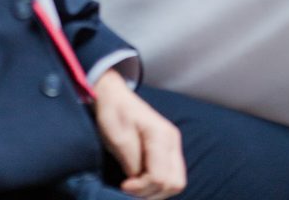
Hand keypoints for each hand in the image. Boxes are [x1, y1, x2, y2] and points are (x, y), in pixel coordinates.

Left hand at [93, 70, 185, 199]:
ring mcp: (174, 145)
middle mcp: (173, 141)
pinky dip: (157, 184)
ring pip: (175, 183)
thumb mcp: (117, 138)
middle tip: (130, 188)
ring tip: (135, 185)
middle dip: (151, 192)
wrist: (114, 97)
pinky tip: (141, 180)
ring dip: (155, 191)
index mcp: (161, 135)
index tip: (123, 185)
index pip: (160, 177)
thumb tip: (138, 183)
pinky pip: (171, 176)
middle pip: (174, 183)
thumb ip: (131, 163)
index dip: (141, 188)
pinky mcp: (170, 150)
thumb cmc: (113, 114)